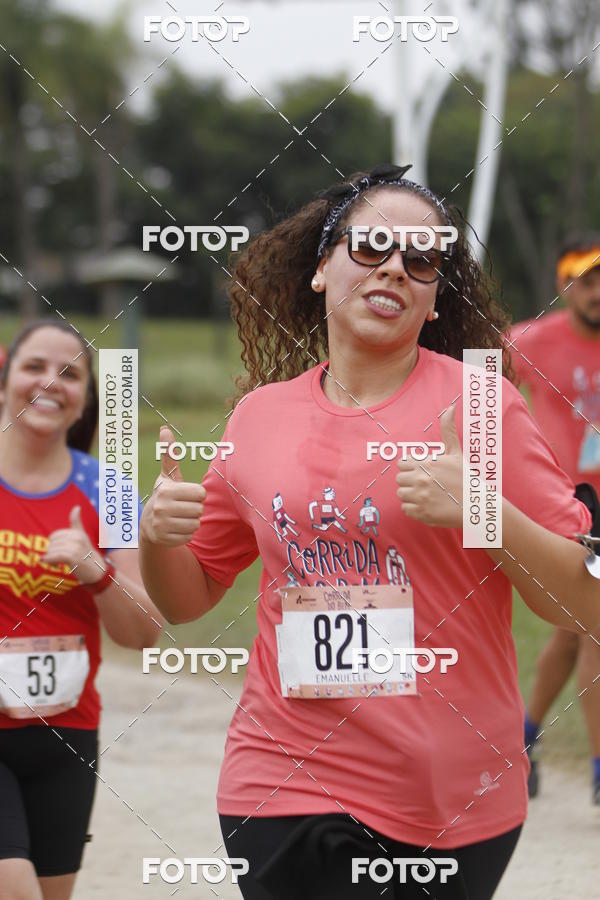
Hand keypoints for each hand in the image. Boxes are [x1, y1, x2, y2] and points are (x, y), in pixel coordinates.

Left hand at [42, 506, 106, 584]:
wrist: (97, 572)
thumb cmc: (86, 555)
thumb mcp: (82, 537)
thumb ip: (76, 522)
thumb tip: (77, 507)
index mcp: (78, 532)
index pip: (54, 536)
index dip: (54, 545)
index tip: (60, 552)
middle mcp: (77, 538)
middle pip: (52, 543)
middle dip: (52, 553)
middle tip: (59, 560)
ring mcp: (76, 547)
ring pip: (52, 550)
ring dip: (52, 559)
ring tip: (59, 564)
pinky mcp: (73, 557)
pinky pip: (54, 556)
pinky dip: (50, 561)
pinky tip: (53, 564)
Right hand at [140, 426, 205, 546]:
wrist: (148, 524)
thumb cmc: (165, 496)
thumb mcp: (167, 476)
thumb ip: (169, 454)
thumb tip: (165, 429)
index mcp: (166, 490)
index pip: (201, 493)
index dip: (197, 495)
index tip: (187, 495)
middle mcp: (162, 507)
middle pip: (200, 510)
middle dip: (195, 509)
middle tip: (183, 508)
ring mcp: (162, 525)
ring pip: (196, 524)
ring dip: (192, 522)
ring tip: (179, 518)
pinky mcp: (164, 540)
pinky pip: (190, 536)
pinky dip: (186, 534)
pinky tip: (176, 529)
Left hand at [395, 405, 462, 527]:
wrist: (476, 505)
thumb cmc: (465, 477)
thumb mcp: (456, 452)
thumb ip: (448, 429)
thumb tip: (450, 407)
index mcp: (427, 463)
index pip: (402, 463)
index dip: (410, 467)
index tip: (422, 471)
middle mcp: (421, 479)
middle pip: (399, 478)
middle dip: (409, 481)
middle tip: (425, 484)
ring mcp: (421, 497)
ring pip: (401, 494)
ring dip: (410, 495)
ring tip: (426, 495)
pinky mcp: (421, 513)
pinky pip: (405, 509)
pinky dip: (413, 509)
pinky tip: (427, 505)